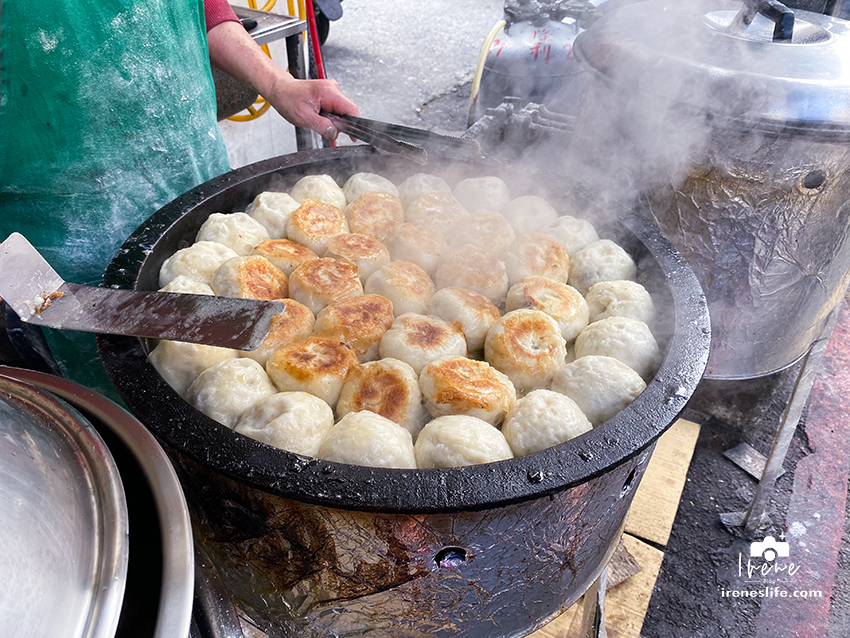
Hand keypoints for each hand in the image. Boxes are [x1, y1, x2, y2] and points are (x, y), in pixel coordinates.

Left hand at [206, 20, 358, 140]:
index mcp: (329, 92)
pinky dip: (331, 118)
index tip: (353, 136)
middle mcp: (333, 89)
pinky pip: (336, 110)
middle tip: (325, 130)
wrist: (280, 90)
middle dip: (339, 125)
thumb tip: (335, 134)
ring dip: (333, 122)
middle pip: (347, 112)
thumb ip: (322, 127)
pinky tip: (322, 121)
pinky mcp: (329, 95)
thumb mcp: (304, 117)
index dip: (354, 124)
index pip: (351, 109)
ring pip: (341, 112)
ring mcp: (331, 91)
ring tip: (318, 121)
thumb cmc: (288, 99)